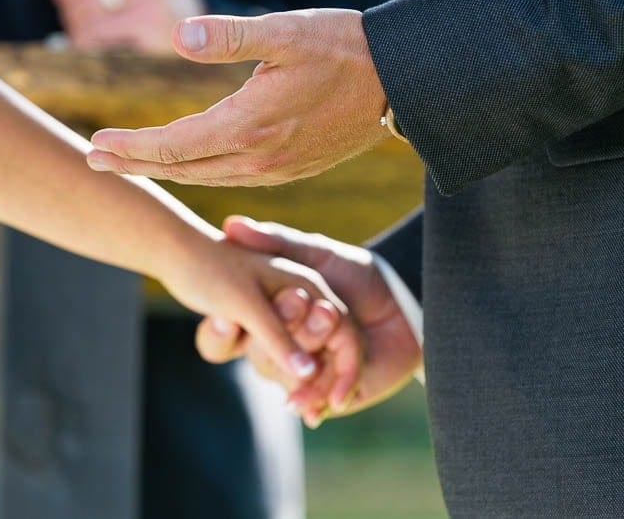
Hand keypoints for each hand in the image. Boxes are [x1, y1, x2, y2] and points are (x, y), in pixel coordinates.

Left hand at [86, 9, 391, 185]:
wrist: (402, 82)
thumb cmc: (345, 47)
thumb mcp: (287, 31)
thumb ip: (230, 35)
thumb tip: (179, 34)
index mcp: (249, 125)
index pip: (173, 146)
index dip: (130, 149)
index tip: (95, 148)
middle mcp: (258, 157)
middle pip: (181, 170)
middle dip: (134, 166)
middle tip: (94, 162)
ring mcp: (277, 168)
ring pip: (205, 177)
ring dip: (164, 172)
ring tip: (131, 164)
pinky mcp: (292, 168)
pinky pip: (231, 178)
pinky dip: (199, 173)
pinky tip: (189, 164)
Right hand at [196, 216, 421, 423]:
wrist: (404, 304)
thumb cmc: (355, 275)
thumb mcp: (315, 254)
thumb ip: (276, 242)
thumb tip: (231, 224)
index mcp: (264, 316)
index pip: (223, 335)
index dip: (219, 331)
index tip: (224, 320)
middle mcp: (276, 348)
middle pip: (257, 353)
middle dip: (282, 324)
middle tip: (301, 299)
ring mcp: (300, 373)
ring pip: (283, 376)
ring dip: (304, 347)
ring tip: (329, 316)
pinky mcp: (327, 393)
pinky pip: (313, 399)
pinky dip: (318, 392)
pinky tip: (322, 395)